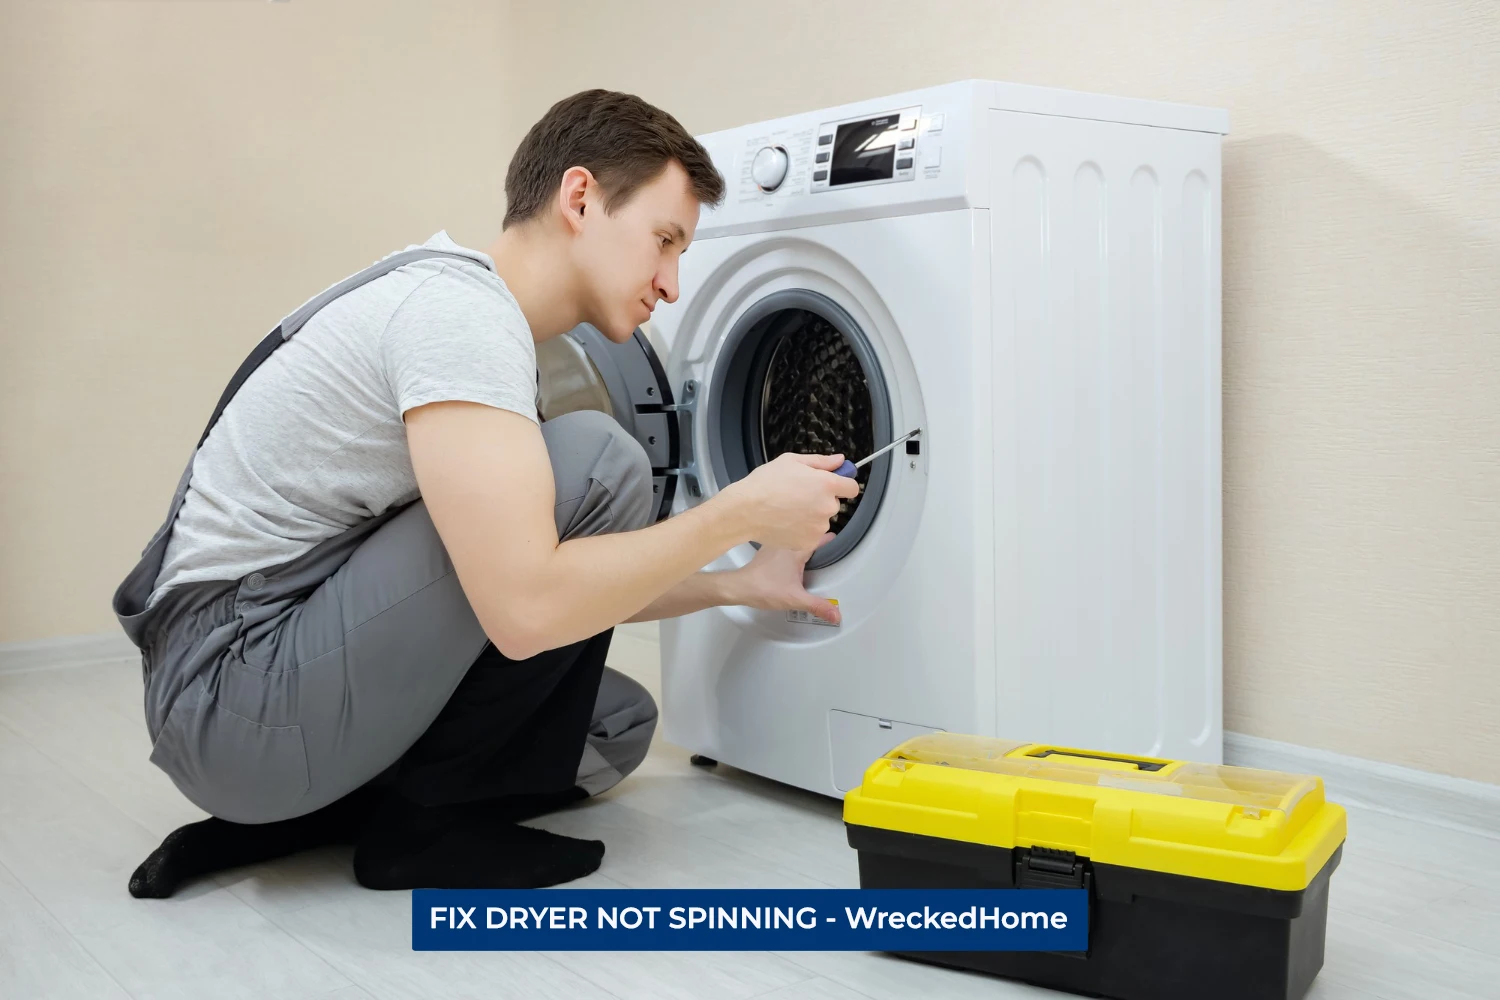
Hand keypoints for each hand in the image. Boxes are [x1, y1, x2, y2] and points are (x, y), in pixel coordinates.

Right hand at [719, 452, 860, 550]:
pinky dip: (803, 530)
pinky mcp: (809, 542)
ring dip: (812, 516)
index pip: (851, 487)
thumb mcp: (791, 461)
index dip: (842, 484)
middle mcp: (827, 507)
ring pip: (822, 520)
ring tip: (788, 510)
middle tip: (798, 495)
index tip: (833, 484)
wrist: (745, 511)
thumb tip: (840, 460)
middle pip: (834, 504)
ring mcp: (819, 527)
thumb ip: (820, 462)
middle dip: (821, 500)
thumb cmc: (765, 484)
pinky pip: (812, 535)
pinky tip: (786, 522)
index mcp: (826, 484)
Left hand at [730, 532, 841, 623]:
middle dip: (822, 547)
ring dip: (807, 548)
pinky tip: (795, 566)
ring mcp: (776, 544)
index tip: (842, 550)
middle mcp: (787, 542)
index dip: (834, 542)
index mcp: (797, 548)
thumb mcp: (795, 599)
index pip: (823, 538)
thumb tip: (836, 614)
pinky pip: (787, 546)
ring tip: (816, 563)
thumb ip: (818, 606)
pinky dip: (794, 552)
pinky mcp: (768, 551)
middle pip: (811, 538)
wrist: (738, 587)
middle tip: (831, 560)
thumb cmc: (764, 588)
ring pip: (798, 541)